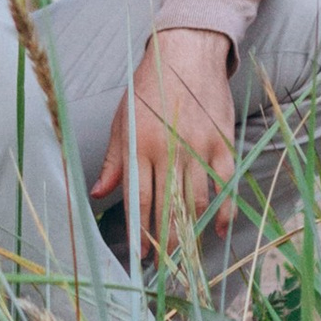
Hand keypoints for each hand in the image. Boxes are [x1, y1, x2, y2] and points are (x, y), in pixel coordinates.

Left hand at [93, 26, 237, 259]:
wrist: (186, 54)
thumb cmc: (149, 89)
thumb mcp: (122, 120)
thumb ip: (113, 161)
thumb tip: (95, 193)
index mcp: (138, 145)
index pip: (138, 200)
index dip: (139, 232)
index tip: (140, 255)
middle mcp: (167, 149)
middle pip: (167, 208)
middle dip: (165, 241)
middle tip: (165, 265)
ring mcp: (197, 148)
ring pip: (196, 201)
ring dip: (191, 231)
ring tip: (187, 254)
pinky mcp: (221, 143)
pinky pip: (224, 186)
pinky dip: (223, 211)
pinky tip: (218, 229)